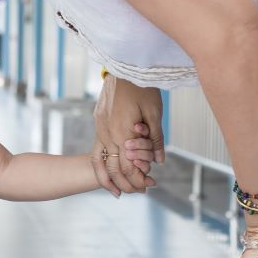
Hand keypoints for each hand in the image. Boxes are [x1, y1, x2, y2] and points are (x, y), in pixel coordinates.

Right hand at [91, 76, 164, 195]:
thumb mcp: (154, 113)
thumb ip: (155, 139)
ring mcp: (100, 126)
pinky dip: (103, 161)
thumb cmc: (142, 87)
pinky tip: (109, 166)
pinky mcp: (98, 120)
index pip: (128, 166)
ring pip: (100, 159)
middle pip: (113, 167)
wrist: (123, 66)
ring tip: (116, 190)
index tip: (148, 187)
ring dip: (108, 176)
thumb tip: (158, 161)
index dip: (138, 179)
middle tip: (138, 192)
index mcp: (122, 133)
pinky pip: (98, 147)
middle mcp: (107, 132)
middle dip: (125, 182)